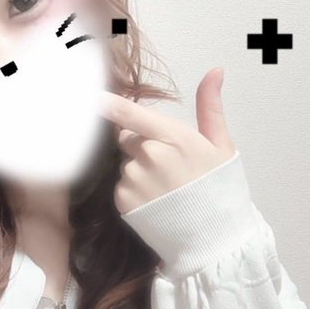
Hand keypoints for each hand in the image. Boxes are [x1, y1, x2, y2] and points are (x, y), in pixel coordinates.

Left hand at [98, 67, 237, 214]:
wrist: (213, 237)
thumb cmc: (219, 189)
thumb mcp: (221, 145)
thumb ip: (210, 106)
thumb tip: (215, 71)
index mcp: (172, 137)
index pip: (127, 113)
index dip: (104, 103)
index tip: (88, 94)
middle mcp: (148, 156)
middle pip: (128, 137)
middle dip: (141, 143)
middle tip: (169, 164)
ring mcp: (133, 179)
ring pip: (126, 162)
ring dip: (138, 169)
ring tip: (165, 187)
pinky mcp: (123, 200)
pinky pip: (121, 185)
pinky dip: (133, 190)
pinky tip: (155, 200)